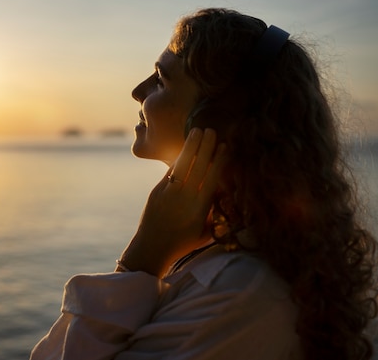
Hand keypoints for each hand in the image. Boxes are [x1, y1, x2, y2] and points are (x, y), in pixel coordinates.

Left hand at [118, 128, 226, 277]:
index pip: (212, 179)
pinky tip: (186, 149)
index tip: (225, 147)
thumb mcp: (205, 233)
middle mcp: (184, 198)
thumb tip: (224, 194)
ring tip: (197, 131)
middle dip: (205, 147)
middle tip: (212, 130)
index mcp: (199, 209)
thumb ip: (215, 214)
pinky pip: (170, 171)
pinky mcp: (157, 191)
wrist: (151, 247)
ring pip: (182, 165)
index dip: (219, 161)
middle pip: (197, 167)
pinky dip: (179, 159)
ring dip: (191, 147)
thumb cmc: (183, 243)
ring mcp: (168, 193)